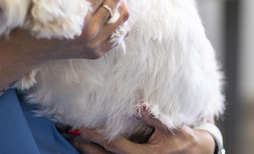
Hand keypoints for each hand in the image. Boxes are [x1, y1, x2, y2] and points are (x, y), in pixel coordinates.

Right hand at [5, 0, 128, 62]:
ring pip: (122, 18)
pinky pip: (119, 35)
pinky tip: (115, 10)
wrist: (28, 50)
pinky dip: (120, 20)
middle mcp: (90, 34)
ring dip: (121, 2)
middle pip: (115, 1)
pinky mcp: (97, 52)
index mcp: (79, 19)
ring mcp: (95, 45)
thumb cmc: (36, 20)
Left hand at [68, 115, 214, 153]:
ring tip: (75, 141)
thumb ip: (155, 118)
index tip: (81, 129)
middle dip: (86, 147)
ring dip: (89, 152)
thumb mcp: (172, 128)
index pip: (115, 146)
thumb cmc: (183, 141)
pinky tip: (89, 148)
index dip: (96, 138)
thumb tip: (140, 105)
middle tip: (70, 135)